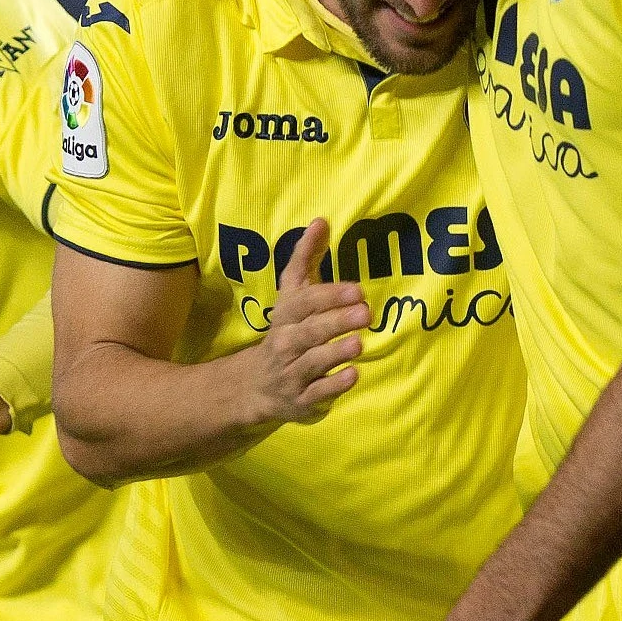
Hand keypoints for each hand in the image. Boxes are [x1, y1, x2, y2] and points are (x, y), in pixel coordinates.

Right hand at [247, 219, 369, 425]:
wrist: (255, 386)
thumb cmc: (285, 332)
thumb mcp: (291, 296)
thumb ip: (306, 259)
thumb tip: (321, 221)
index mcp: (285, 317)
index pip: (304, 303)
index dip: (328, 295)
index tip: (356, 289)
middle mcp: (285, 344)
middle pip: (309, 332)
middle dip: (336, 321)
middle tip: (366, 312)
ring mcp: (292, 373)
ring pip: (313, 362)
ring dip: (335, 352)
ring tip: (359, 343)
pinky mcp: (301, 399)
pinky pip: (317, 393)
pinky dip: (334, 385)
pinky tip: (353, 375)